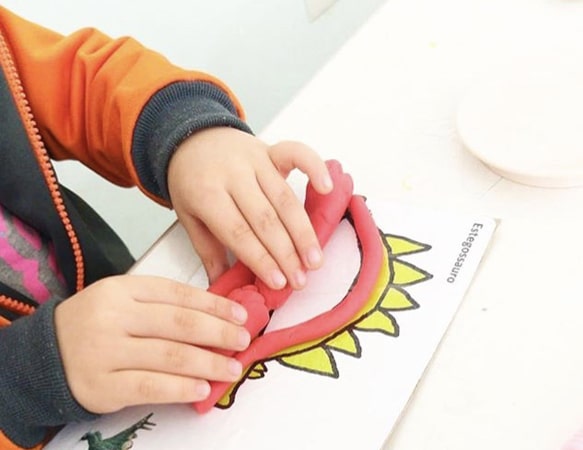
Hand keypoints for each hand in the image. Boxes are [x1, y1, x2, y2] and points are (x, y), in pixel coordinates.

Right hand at [54, 275, 249, 413]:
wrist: (46, 354)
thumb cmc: (96, 325)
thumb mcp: (123, 301)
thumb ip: (163, 304)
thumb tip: (216, 316)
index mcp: (123, 290)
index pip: (178, 294)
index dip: (214, 305)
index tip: (241, 315)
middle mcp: (114, 317)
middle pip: (178, 324)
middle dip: (218, 333)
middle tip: (243, 341)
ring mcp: (105, 352)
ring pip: (169, 356)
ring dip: (208, 363)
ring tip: (231, 368)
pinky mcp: (101, 386)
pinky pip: (149, 386)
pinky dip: (180, 388)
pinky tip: (201, 389)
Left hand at [167, 127, 332, 289]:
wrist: (189, 137)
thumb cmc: (192, 181)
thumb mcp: (189, 216)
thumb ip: (208, 251)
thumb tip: (222, 287)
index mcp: (206, 194)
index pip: (238, 232)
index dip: (261, 259)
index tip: (278, 282)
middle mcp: (232, 175)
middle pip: (265, 218)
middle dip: (286, 253)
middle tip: (300, 279)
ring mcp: (254, 160)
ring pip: (284, 198)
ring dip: (303, 231)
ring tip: (315, 258)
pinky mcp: (270, 149)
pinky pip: (296, 154)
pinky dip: (314, 168)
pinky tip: (327, 188)